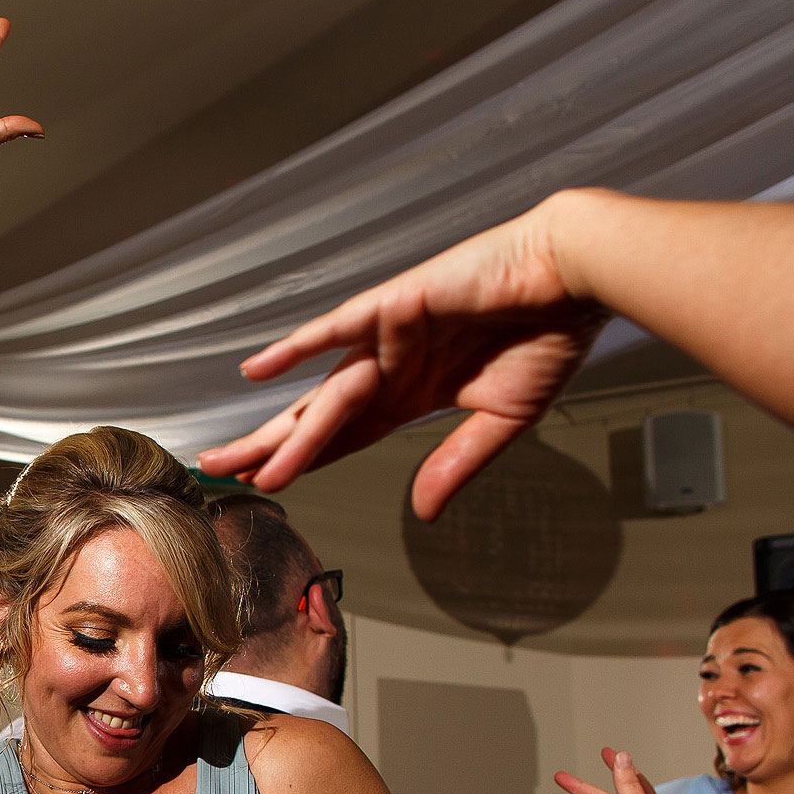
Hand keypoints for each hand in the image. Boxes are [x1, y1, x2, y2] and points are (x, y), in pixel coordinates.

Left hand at [197, 191, 608, 519]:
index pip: (346, 435)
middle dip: (270, 445)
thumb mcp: (501, 420)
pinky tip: (258, 369)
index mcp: (414, 391)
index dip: (306, 460)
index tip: (265, 484)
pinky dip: (298, 346)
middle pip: (319, 416)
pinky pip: (338, 327)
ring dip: (285, 431)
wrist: (575, 279)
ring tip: (244, 462)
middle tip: (218, 470)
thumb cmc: (548, 337)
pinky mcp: (399, 304)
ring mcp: (390, 335)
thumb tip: (424, 514)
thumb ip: (456, 463)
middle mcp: (392, 365)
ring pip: (327, 395)